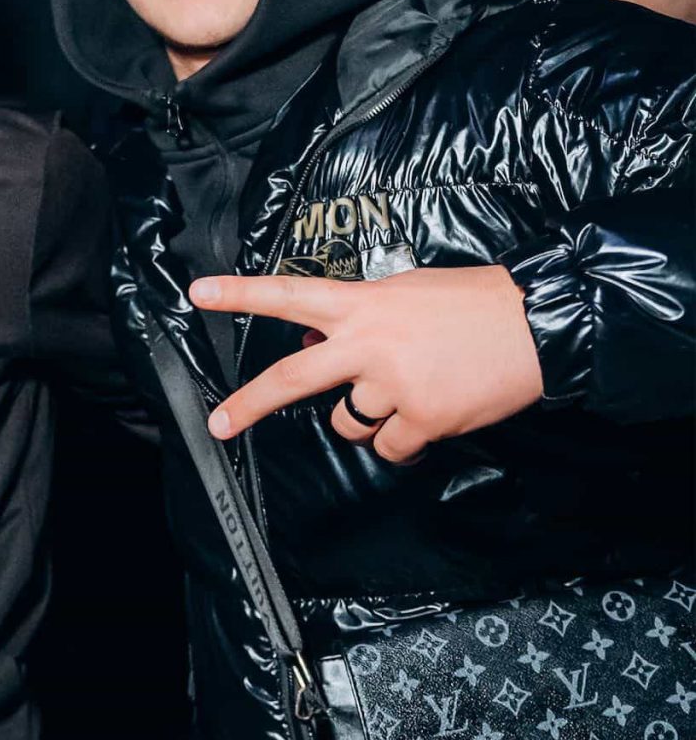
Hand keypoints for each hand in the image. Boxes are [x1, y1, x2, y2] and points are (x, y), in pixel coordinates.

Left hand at [191, 265, 544, 464]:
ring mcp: (392, 384)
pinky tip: (435, 412)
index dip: (241, 294)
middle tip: (218, 423)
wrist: (540, 324)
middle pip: (292, 378)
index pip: (290, 294)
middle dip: (249, 404)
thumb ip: (360, 315)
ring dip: (369, 419)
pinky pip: (391, 447)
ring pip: (349, 422)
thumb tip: (320, 338)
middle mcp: (368, 343)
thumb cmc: (477, 305)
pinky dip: (406, 439)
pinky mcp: (421, 419)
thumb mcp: (408, 292)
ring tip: (412, 391)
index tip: (199, 293)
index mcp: (364, 304)